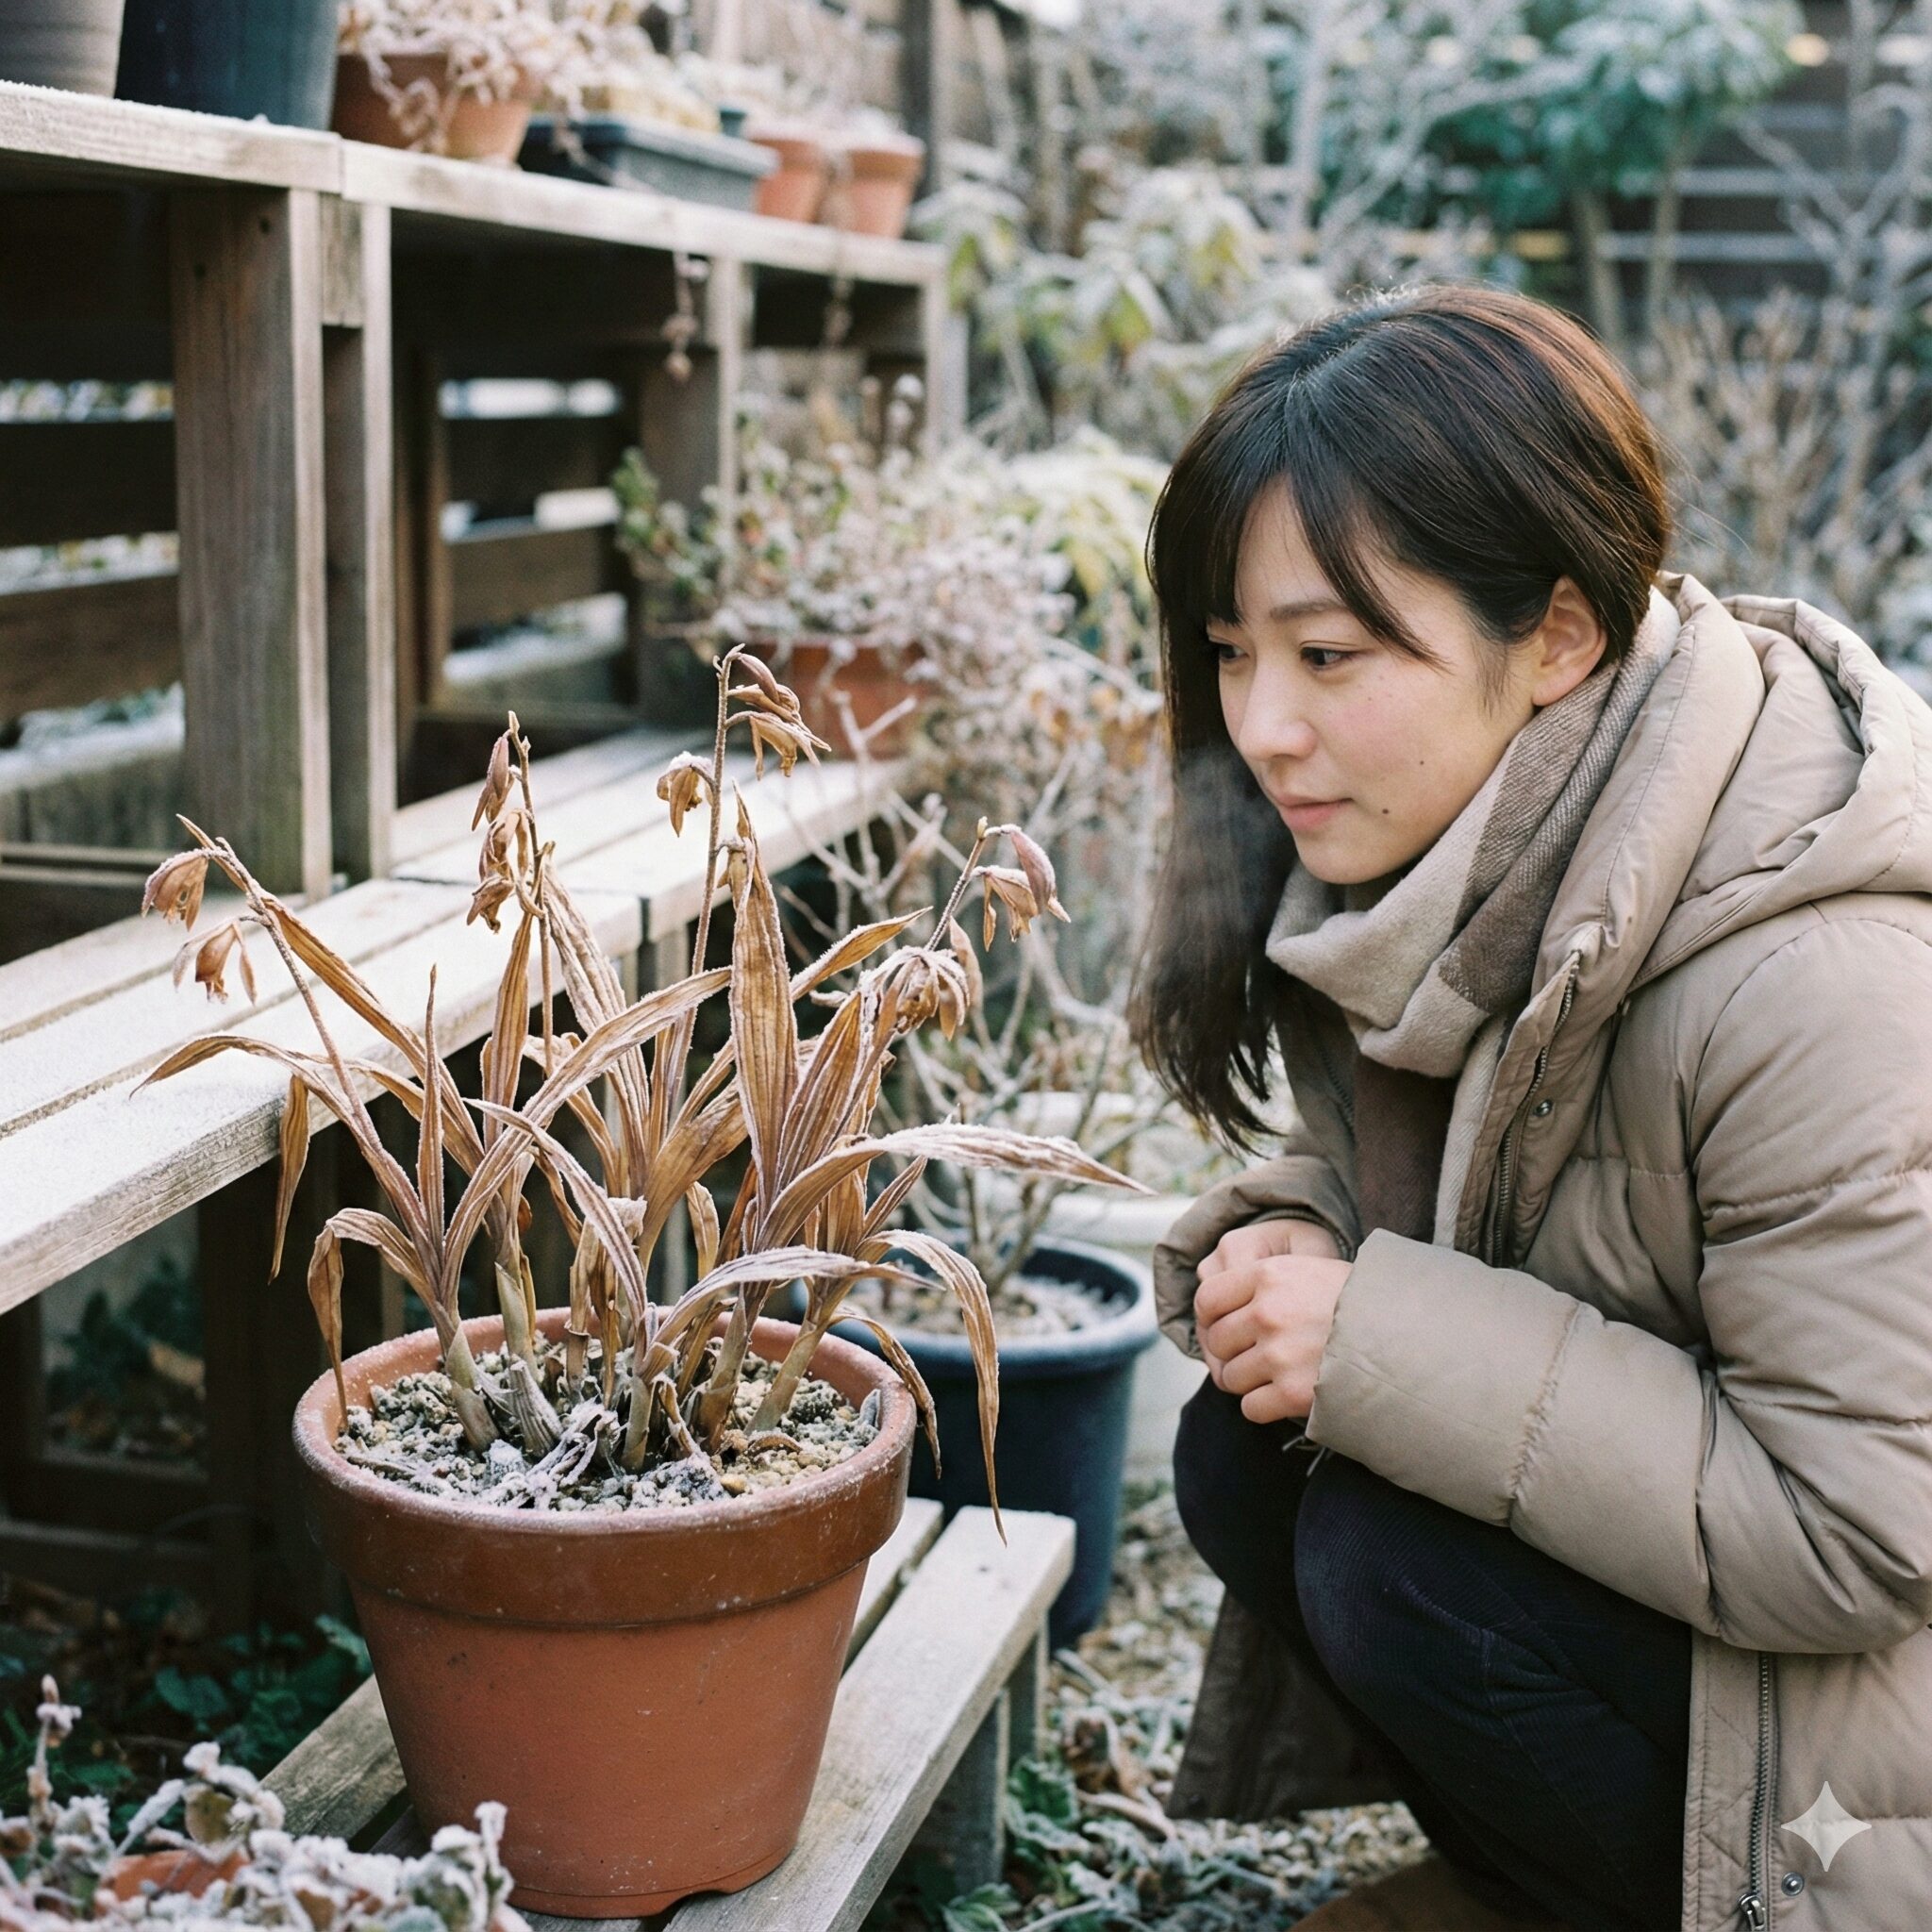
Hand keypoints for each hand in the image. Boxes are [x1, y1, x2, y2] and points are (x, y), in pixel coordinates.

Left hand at [1195, 1219, 1348, 1424]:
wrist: (1411, 1336)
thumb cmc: (1363, 1301)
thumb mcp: (1312, 1269)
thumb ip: (1267, 1283)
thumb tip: (1218, 1306)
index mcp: (1270, 1273)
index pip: (1207, 1298)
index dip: (1211, 1317)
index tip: (1226, 1327)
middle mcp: (1268, 1311)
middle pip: (1217, 1341)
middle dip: (1233, 1352)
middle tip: (1259, 1355)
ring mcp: (1279, 1354)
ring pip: (1231, 1377)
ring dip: (1250, 1381)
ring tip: (1280, 1375)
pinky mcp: (1293, 1393)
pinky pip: (1250, 1408)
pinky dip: (1264, 1407)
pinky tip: (1287, 1396)